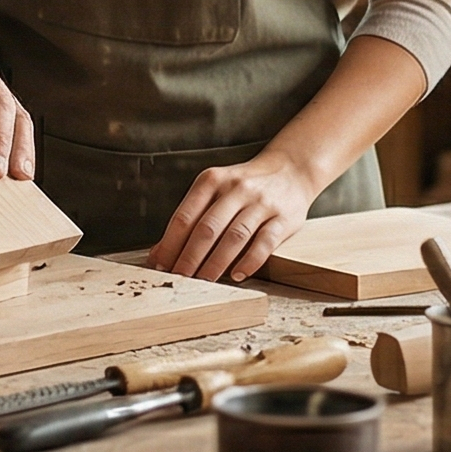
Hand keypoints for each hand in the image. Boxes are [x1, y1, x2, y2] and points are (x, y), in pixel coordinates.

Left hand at [148, 152, 317, 282]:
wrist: (291, 170)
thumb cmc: (244, 187)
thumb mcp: (215, 191)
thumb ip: (191, 217)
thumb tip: (159, 252)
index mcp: (212, 180)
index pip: (185, 216)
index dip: (170, 243)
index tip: (159, 265)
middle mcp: (236, 189)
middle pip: (207, 228)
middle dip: (189, 257)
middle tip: (179, 279)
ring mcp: (261, 203)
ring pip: (234, 236)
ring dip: (216, 263)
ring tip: (203, 281)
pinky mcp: (284, 218)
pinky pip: (265, 243)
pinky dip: (250, 261)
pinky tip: (237, 275)